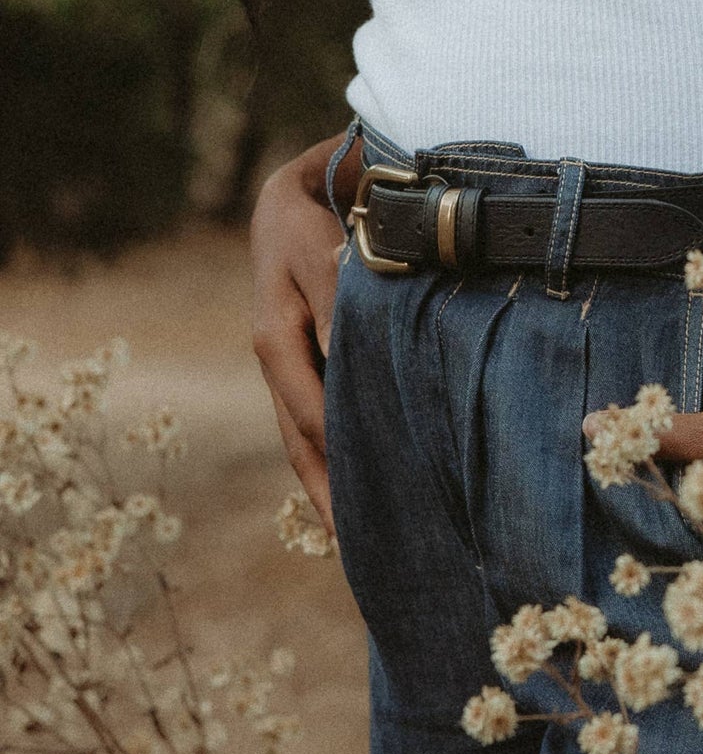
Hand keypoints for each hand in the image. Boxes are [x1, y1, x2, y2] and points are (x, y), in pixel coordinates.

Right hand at [250, 131, 352, 537]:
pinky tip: (353, 497)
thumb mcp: (323, 251)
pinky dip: (329, 463)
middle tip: (371, 559)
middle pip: (305, 446)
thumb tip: (346, 355)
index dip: (342, 468)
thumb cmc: (315, 217)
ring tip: (361, 549)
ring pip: (304, 443)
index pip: (314, 420)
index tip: (374, 514)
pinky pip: (311, 424)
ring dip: (331, 492)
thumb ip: (337, 302)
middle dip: (335, 501)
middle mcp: (276, 365)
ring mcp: (285, 368)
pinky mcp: (298, 365)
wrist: (290, 194)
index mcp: (276, 341)